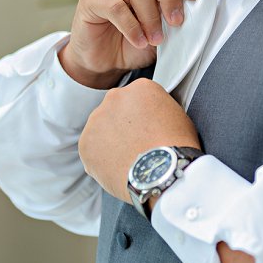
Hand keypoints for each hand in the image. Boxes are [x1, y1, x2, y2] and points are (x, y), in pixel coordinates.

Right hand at [60, 0, 199, 87]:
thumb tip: (195, 9)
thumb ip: (174, 13)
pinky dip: (132, 27)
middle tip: (177, 22)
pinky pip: (115, 7)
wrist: (104, 60)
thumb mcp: (162, 26)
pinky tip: (139, 41)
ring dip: (151, 16)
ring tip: (156, 38)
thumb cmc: (134, 39)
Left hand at [78, 78, 200, 200]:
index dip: (143, 117)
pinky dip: (101, 160)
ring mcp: (96, 121)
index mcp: (139, 88)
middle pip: (116, 111)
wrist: (162, 174)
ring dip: (111, 142)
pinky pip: (91, 150)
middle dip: (124, 126)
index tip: (147, 129)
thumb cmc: (175, 148)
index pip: (136, 98)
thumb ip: (157, 109)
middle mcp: (114, 98)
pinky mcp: (85, 143)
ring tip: (130, 159)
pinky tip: (119, 168)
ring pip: (101, 130)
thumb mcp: (178, 116)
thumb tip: (150, 117)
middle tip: (137, 145)